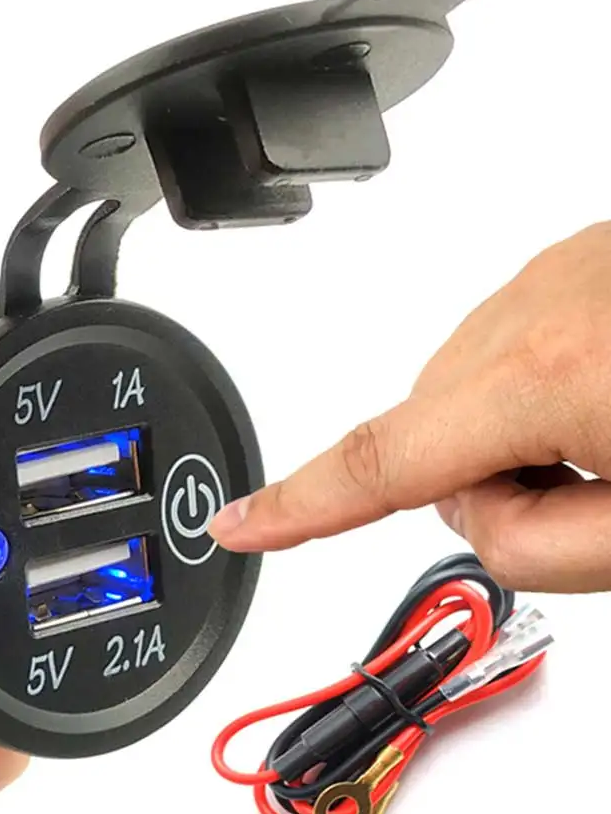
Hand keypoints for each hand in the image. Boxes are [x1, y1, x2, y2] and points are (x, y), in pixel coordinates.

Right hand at [209, 222, 610, 592]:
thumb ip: (534, 551)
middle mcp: (537, 309)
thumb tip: (472, 510)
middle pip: (429, 433)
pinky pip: (505, 347)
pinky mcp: (575, 262)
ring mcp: (554, 275)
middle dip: (483, 482)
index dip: (296, 503)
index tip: (238, 521)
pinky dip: (536, 388)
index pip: (379, 459)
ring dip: (514, 433)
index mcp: (553, 376)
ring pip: (465, 390)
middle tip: (593, 494)